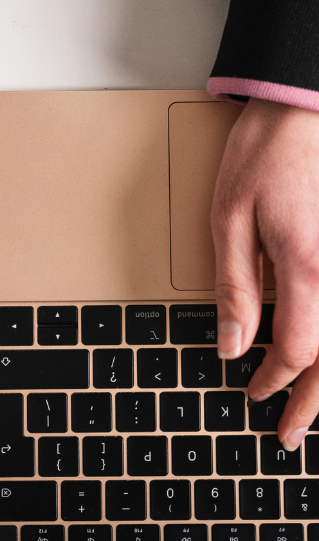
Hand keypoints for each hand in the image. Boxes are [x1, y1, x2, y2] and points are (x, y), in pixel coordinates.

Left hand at [212, 97, 318, 448]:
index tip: (253, 393)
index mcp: (309, 268)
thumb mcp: (230, 217)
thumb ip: (235, 286)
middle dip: (315, 403)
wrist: (303, 105)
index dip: (275, 379)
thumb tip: (232, 343)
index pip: (297, 349)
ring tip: (317, 411)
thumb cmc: (266, 152)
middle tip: (293, 435)